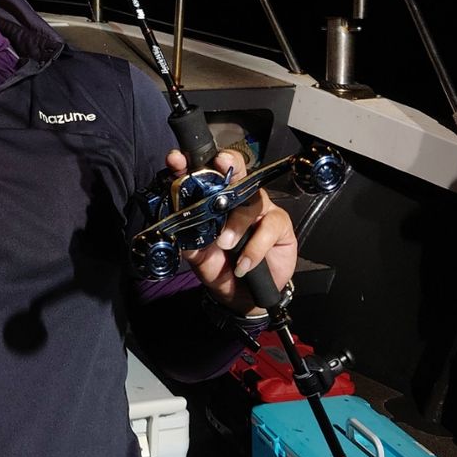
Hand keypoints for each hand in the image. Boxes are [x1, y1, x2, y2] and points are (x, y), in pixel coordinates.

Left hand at [165, 148, 297, 314]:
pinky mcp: (279, 224)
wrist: (243, 296)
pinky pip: (268, 226)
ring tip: (224, 245)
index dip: (191, 165)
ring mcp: (259, 209)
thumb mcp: (199, 257)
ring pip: (250, 202)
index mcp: (213, 202)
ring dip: (236, 224)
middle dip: (227, 164)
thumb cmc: (221, 269)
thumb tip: (177, 229)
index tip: (177, 160)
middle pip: (236, 172)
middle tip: (219, 164)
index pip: (203, 178)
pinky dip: (254, 248)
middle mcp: (237, 199)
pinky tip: (244, 265)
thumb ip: (189, 241)